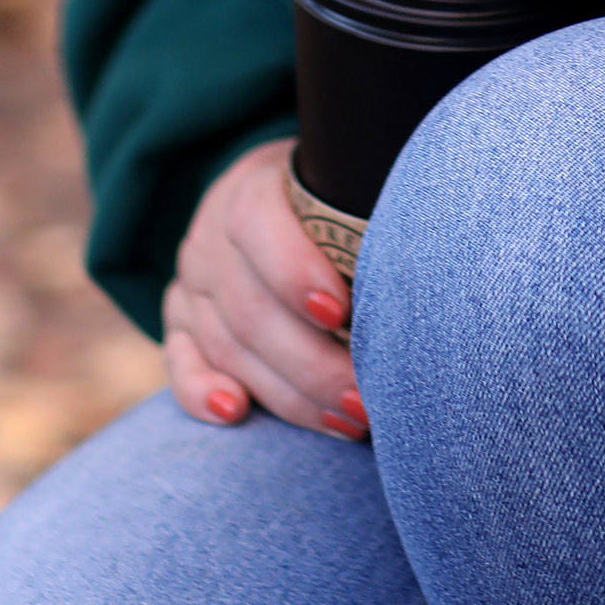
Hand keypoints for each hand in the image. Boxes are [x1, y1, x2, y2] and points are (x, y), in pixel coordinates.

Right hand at [162, 140, 365, 441]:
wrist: (286, 195)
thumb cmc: (338, 194)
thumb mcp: (348, 182)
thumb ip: (367, 210)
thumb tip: (425, 248)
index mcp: (251, 188)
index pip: (255, 223)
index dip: (294, 271)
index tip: (341, 313)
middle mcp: (211, 238)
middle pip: (249, 309)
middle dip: (313, 364)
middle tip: (367, 401)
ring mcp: (192, 283)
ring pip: (227, 346)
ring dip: (289, 395)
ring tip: (349, 422)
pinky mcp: (180, 324)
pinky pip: (180, 363)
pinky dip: (201, 391)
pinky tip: (235, 411)